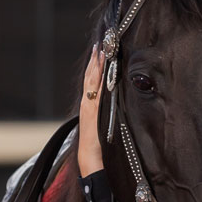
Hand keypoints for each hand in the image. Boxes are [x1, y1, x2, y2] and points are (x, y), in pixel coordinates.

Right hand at [78, 44, 104, 176]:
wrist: (89, 156)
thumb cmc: (97, 144)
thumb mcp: (100, 124)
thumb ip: (104, 113)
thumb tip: (115, 104)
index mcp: (89, 105)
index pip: (91, 81)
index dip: (94, 66)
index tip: (99, 52)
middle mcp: (87, 103)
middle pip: (90, 77)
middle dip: (95, 60)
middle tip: (100, 44)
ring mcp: (89, 106)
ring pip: (92, 81)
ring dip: (96, 65)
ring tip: (100, 50)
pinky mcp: (93, 111)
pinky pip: (96, 90)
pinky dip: (97, 79)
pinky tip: (102, 69)